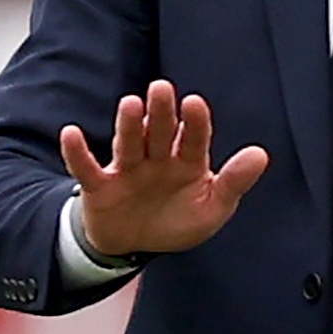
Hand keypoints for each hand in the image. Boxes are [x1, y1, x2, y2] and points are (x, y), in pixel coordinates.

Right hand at [60, 81, 269, 256]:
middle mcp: (157, 158)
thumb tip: (261, 155)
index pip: (193, 138)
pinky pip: (86, 168)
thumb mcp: (212, 207)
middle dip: (160, 113)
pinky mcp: (99, 186)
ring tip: (130, 104)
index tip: (194, 103)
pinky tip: (71, 134)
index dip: (194, 122)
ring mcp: (127, 170)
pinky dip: (77, 153)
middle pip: (159, 132)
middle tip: (161, 88)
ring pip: (127, 143)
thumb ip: (234, 182)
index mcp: (187, 160)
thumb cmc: (176, 219)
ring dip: (128, 125)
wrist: (135, 245)